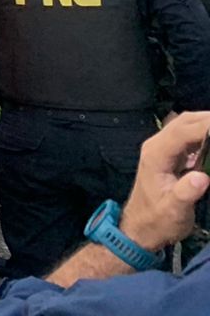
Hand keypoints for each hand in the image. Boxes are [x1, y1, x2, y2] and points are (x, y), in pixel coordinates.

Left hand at [116, 111, 209, 251]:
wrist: (142, 226)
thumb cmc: (156, 220)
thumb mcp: (173, 210)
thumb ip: (186, 193)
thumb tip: (202, 177)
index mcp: (156, 154)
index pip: (182, 132)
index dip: (206, 126)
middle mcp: (158, 146)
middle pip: (185, 122)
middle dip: (208, 119)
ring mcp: (164, 149)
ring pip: (187, 126)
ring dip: (207, 124)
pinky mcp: (172, 156)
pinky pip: (190, 138)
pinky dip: (205, 135)